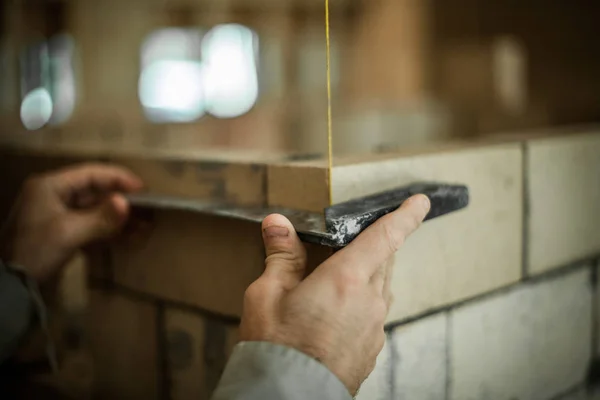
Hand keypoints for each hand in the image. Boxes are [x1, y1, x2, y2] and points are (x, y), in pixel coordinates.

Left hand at [1, 163, 142, 281]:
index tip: (143, 190)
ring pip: (96, 210)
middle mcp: (54, 195)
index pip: (91, 173)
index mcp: (51, 186)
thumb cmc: (36, 250)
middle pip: (95, 192)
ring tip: (144, 227)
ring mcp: (58, 215)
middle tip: (148, 210)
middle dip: (122, 201)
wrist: (11, 286)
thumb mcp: (69, 232)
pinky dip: (110, 232)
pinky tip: (129, 238)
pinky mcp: (63, 234)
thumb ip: (101, 217)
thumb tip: (127, 203)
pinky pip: (91, 227)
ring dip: (119, 219)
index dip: (119, 179)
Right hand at [240, 194, 430, 394]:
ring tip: (344, 275)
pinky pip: (375, 314)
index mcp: (346, 280)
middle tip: (364, 236)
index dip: (406, 216)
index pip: (386, 237)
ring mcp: (374, 328)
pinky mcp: (371, 349)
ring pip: (381, 288)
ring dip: (370, 274)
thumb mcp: (267, 294)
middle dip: (379, 244)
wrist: (287, 398)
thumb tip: (278, 223)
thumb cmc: (275, 348)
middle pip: (385, 260)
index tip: (421, 202)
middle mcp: (369, 302)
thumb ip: (281, 256)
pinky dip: (363, 302)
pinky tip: (338, 312)